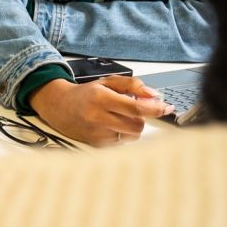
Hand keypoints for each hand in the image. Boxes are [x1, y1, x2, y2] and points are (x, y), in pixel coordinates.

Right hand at [26, 74, 168, 146]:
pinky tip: (110, 126)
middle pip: (137, 125)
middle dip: (142, 119)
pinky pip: (121, 142)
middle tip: (134, 111)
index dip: (155, 109)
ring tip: (119, 118)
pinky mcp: (96, 144)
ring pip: (132, 136)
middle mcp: (98, 117)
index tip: (167, 108)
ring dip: (132, 127)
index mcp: (102, 98)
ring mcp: (96, 133)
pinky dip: (122, 134)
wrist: (59, 106)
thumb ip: (133, 85)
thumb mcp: (108, 82)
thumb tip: (154, 96)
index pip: (136, 108)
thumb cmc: (86, 94)